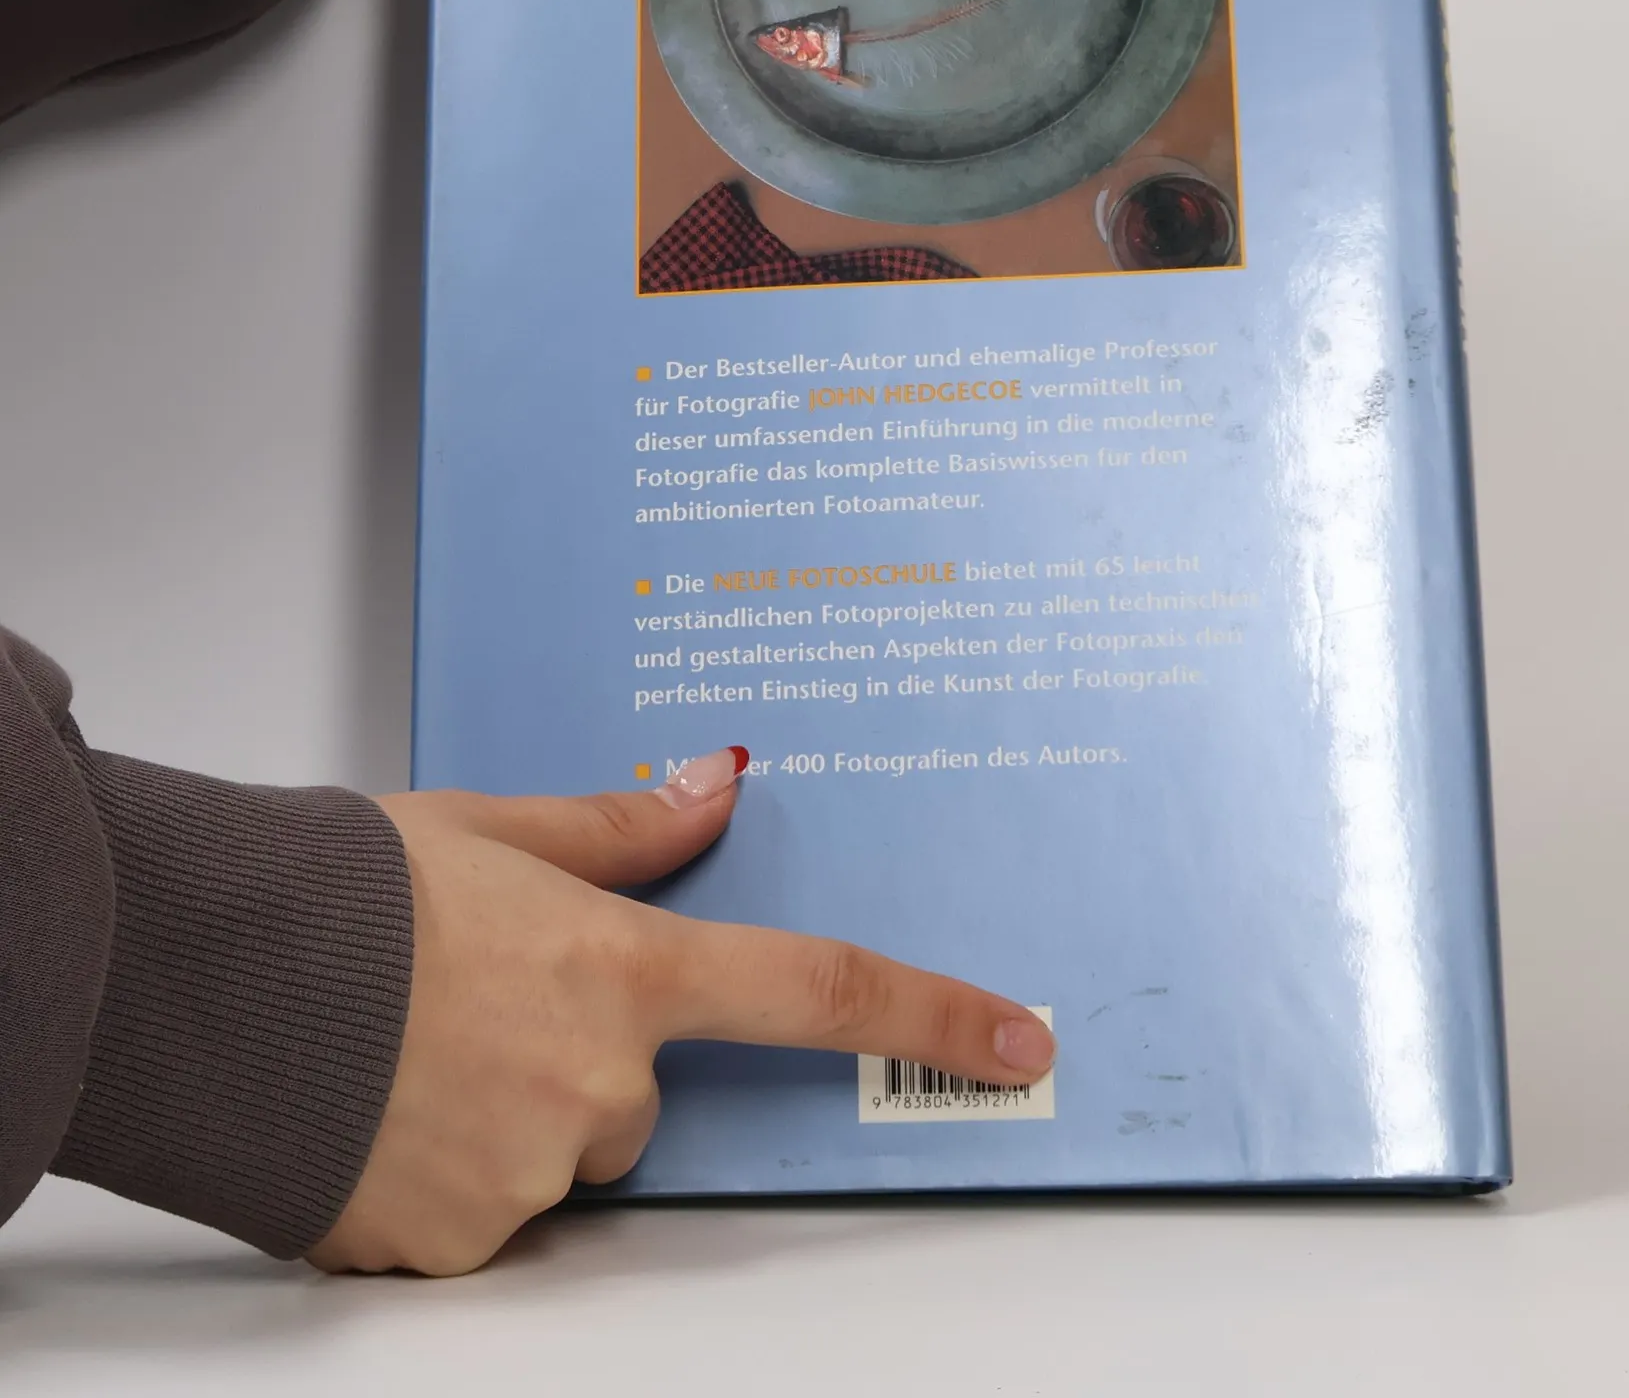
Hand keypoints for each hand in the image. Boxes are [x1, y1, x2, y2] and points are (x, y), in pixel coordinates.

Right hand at [307, 751, 1054, 1275]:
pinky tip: (380, 1109)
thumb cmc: (341, 890)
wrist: (199, 980)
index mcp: (620, 970)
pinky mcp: (446, 1250)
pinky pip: (485, 1217)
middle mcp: (591, 1085)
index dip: (935, 1015)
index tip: (1022, 1040)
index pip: (816, 992)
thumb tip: (717, 786)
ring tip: (409, 1047)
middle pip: (642, 1096)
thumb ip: (621, 829)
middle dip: (587, 1056)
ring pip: (560, 1157)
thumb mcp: (492, 828)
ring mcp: (520, 1178)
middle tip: (480, 1000)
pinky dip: (448, 1169)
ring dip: (510, 1113)